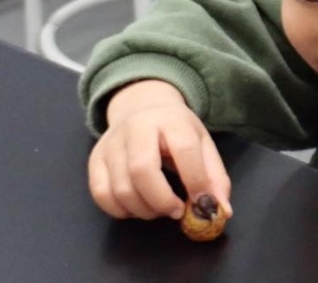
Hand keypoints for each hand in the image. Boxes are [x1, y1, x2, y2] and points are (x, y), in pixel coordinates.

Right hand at [87, 79, 231, 220]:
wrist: (141, 107)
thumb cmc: (176, 130)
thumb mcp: (202, 144)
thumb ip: (215, 177)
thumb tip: (222, 211)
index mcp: (172, 120)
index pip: (184, 149)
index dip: (196, 181)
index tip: (204, 204)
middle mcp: (137, 127)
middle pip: (141, 170)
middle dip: (162, 200)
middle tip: (176, 211)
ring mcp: (111, 143)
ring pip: (120, 187)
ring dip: (144, 210)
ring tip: (159, 208)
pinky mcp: (95, 158)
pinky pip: (101, 194)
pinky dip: (120, 210)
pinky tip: (137, 206)